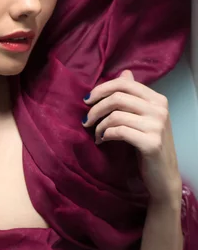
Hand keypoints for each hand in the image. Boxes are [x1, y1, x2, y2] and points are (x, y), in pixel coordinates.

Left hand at [82, 70, 181, 205]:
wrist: (163, 176)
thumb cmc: (148, 146)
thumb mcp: (143, 118)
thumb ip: (133, 97)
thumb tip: (125, 73)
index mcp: (157, 99)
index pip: (124, 84)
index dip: (102, 89)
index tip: (87, 100)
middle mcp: (160, 109)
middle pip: (118, 98)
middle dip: (96, 108)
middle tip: (86, 121)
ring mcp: (157, 126)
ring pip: (116, 115)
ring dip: (99, 125)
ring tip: (96, 135)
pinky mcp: (151, 143)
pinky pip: (119, 132)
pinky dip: (105, 135)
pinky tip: (102, 142)